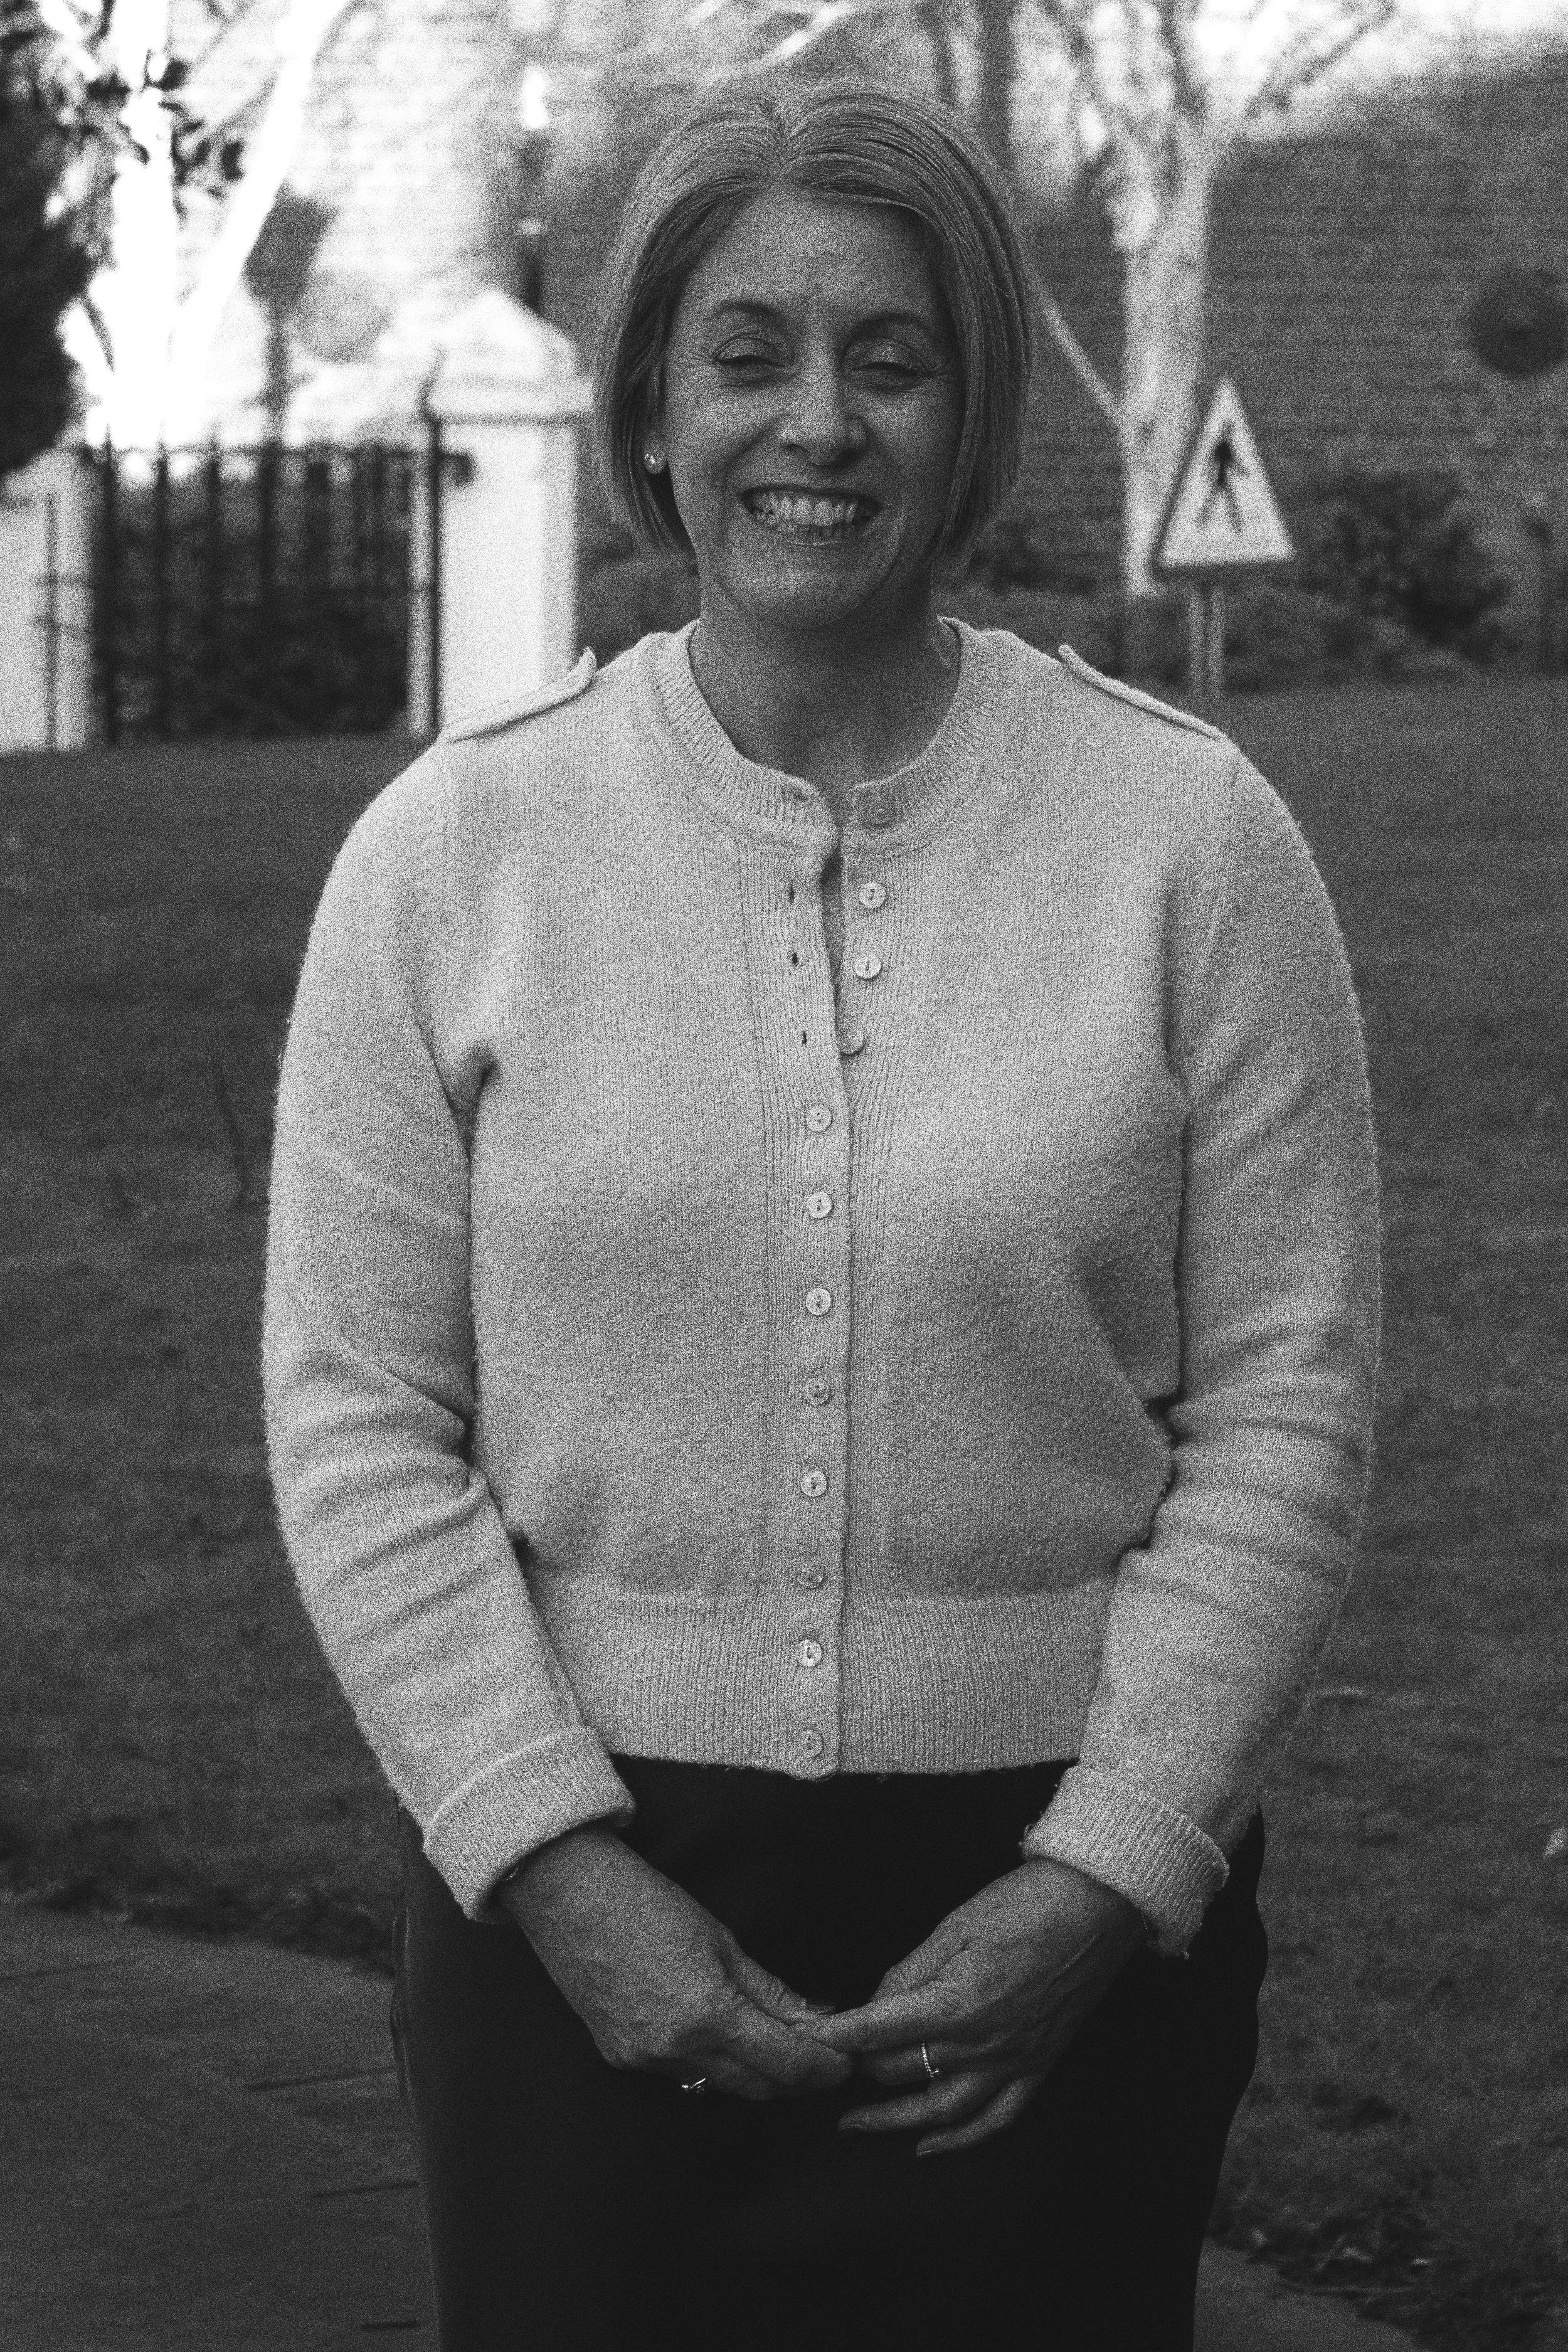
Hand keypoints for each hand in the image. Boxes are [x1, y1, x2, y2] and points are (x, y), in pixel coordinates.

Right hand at [499, 1825, 852, 2102]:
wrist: (569, 1896)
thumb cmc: (648, 1903)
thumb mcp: (721, 1940)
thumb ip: (771, 1990)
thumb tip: (819, 2019)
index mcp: (707, 2014)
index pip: (784, 2064)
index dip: (822, 2068)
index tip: (845, 2060)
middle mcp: (675, 2049)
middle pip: (757, 2087)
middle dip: (794, 2077)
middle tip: (820, 2056)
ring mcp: (643, 2060)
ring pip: (719, 2085)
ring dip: (753, 2072)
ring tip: (776, 2043)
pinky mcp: (620, 2058)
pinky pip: (681, 2075)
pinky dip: (710, 2063)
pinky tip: (720, 2037)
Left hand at [810, 1859, 1144, 2156]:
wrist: (1095, 1908)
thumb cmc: (1026, 1905)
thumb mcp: (955, 1925)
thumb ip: (910, 1971)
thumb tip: (876, 2003)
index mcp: (956, 2002)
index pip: (878, 2031)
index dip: (837, 2038)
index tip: (807, 2043)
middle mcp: (982, 2043)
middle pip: (902, 2070)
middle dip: (862, 2066)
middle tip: (834, 2060)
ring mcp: (1012, 2061)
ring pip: (942, 2111)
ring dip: (895, 2121)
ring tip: (857, 2124)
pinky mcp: (1037, 2067)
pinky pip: (996, 2119)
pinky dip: (962, 2139)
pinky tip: (931, 2144)